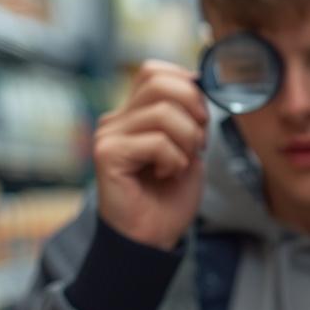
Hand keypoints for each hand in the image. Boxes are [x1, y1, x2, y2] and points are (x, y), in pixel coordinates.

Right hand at [94, 61, 208, 249]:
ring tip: (179, 164)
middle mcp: (117, 119)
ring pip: (164, 113)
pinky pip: (157, 141)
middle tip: (197, 142)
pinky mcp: (108, 154)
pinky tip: (166, 176)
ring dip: (187, 141)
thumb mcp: (188, 148)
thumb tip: (201, 87)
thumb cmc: (169, 197)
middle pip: (160, 83)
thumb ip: (189, 117)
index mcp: (133, 113)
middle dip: (193, 109)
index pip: (154, 71)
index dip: (186, 85)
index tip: (200, 118)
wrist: (151, 238)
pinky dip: (174, 160)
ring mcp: (109, 135)